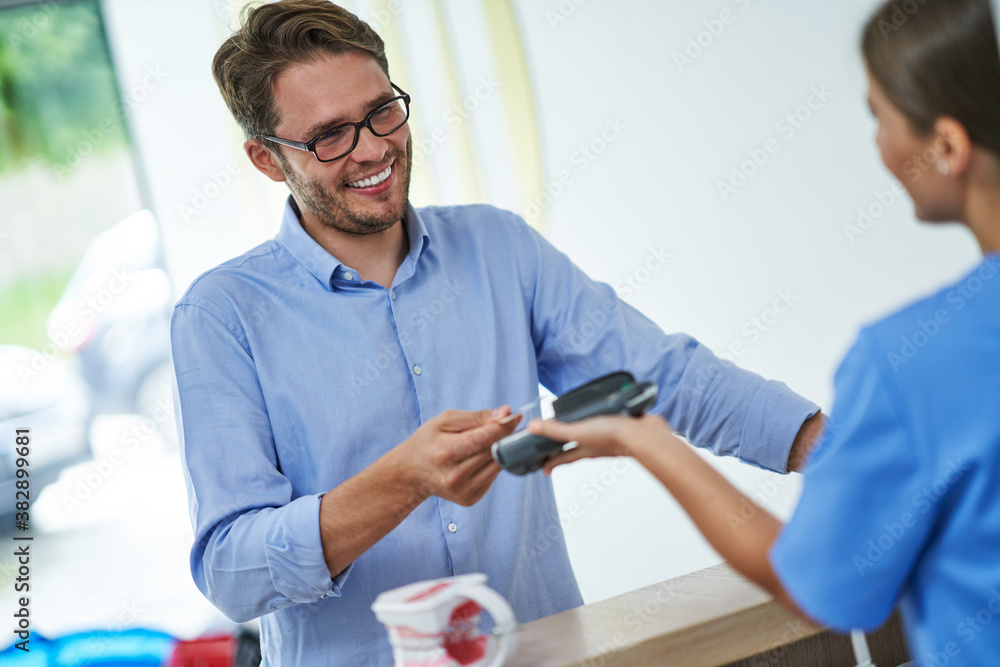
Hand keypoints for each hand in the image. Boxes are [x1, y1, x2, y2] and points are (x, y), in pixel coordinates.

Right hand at [395, 407, 520, 506]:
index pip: (484, 438)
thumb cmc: (428, 442)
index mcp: (446, 452)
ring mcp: (463, 491)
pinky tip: (480, 459)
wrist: (411, 474)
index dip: (503, 426)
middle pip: (494, 452)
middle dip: (504, 436)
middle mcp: (455, 476)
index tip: (515, 416)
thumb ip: (477, 417)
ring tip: (491, 441)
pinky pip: (492, 477)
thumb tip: (505, 413)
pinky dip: (491, 465)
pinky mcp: (469, 499)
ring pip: (498, 466)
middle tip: (507, 425)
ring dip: (500, 451)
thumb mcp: (445, 421)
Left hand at [528, 414, 676, 473]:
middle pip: (576, 448)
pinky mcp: (622, 427)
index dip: (551, 463)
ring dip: (584, 432)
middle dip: (566, 447)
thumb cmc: (614, 438)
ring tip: (578, 425)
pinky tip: (604, 413)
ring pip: (593, 436)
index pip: (562, 459)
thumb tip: (533, 428)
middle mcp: (596, 446)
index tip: (542, 468)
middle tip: (556, 446)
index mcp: (584, 450)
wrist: (644, 436)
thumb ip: (557, 430)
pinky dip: (603, 421)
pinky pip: (609, 425)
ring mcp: (610, 438)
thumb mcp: (579, 431)